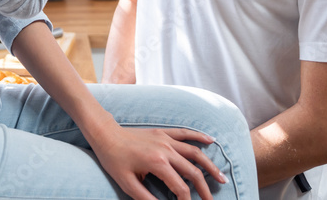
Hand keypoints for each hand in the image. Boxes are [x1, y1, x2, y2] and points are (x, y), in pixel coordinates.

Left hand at [89, 122, 226, 199]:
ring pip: (194, 152)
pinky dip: (199, 137)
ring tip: (221, 177)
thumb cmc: (114, 160)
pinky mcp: (163, 132)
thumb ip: (146, 198)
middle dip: (204, 188)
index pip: (181, 187)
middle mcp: (166, 150)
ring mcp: (166, 139)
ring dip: (210, 165)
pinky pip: (185, 133)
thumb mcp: (127, 184)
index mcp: (158, 163)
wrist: (105, 135)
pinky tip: (211, 141)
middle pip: (193, 171)